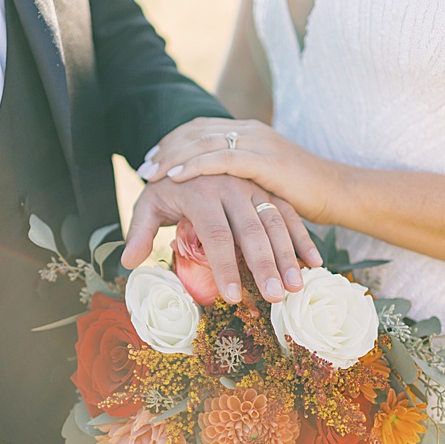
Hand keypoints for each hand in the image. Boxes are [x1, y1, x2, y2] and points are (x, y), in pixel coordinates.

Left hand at [120, 174, 320, 302]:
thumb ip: (140, 231)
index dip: (226, 266)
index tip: (233, 298)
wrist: (192, 145)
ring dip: (288, 255)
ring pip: (275, 221)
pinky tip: (314, 263)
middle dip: (264, 266)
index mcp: (201, 190)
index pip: (215, 234)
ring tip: (295, 287)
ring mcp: (254, 185)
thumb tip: (130, 264)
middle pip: (251, 230)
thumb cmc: (170, 185)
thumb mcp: (151, 202)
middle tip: (274, 298)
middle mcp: (231, 185)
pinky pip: (289, 213)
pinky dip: (303, 238)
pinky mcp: (269, 186)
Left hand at [136, 118, 343, 222]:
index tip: (152, 159)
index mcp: (249, 133)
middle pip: (196, 131)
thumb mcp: (265, 182)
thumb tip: (217, 196)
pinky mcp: (265, 160)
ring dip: (173, 157)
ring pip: (204, 142)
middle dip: (166, 148)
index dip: (174, 142)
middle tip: (143, 167)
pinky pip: (221, 159)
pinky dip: (194, 166)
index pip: (201, 129)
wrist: (339, 192)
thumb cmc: (304, 194)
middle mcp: (250, 131)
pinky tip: (174, 178)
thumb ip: (241, 181)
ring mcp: (257, 143)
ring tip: (151, 172)